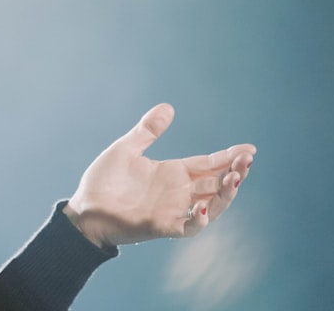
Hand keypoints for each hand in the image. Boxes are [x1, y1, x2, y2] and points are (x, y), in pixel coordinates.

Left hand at [64, 103, 254, 247]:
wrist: (84, 209)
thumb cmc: (104, 181)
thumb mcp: (126, 149)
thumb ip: (147, 131)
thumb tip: (168, 107)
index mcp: (173, 173)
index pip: (208, 164)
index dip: (229, 157)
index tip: (249, 148)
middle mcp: (178, 192)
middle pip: (216, 183)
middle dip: (234, 173)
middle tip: (247, 161)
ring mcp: (172, 210)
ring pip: (211, 205)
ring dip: (225, 194)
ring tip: (234, 178)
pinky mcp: (162, 226)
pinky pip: (188, 226)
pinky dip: (198, 218)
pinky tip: (202, 205)